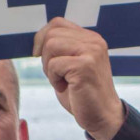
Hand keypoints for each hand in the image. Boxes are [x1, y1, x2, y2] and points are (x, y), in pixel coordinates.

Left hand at [32, 18, 125, 139]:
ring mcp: (92, 53)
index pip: (57, 23)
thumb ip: (62, 46)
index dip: (42, 37)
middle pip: (51, 34)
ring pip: (50, 46)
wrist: (103, 116)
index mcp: (92, 39)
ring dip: (48, 67)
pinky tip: (66, 87)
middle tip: (56, 74)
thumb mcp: (72, 63)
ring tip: (61, 80)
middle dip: (45, 55)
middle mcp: (95, 42)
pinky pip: (54, 64)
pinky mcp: (85, 66)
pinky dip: (53, 79)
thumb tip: (36, 37)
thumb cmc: (83, 92)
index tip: (41, 56)